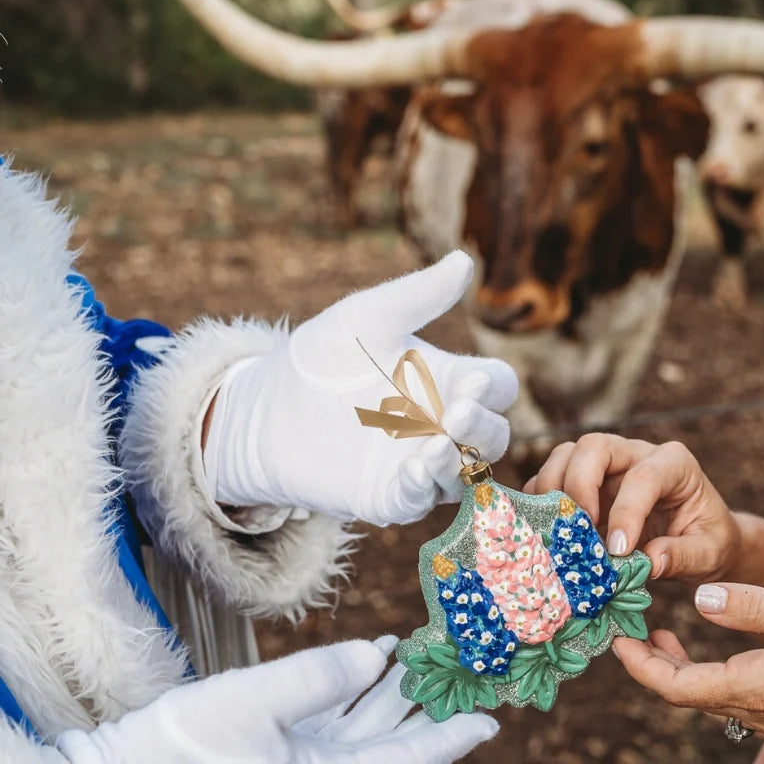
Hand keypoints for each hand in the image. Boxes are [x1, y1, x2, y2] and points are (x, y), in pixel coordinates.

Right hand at [58, 637, 498, 763]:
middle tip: (460, 662)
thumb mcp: (252, 706)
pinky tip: (368, 662)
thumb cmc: (182, 760)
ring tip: (419, 648)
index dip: (452, 735)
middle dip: (428, 702)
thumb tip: (376, 657)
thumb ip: (321, 677)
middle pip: (393, 742)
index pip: (410, 759)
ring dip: (393, 693)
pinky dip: (355, 696)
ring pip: (365, 733)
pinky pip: (332, 730)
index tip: (491, 717)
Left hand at [204, 251, 517, 524]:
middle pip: (494, 435)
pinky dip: (424, 491)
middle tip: (454, 416)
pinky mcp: (389, 495)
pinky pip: (422, 503)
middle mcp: (443, 425)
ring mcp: (419, 464)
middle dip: (483, 428)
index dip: (492, 388)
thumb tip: (463, 261)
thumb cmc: (324, 356)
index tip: (468, 380)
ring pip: (467, 475)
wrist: (266, 405)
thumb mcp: (368, 317)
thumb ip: (417, 295)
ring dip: (460, 464)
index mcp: (448, 380)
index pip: (497, 387)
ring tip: (433, 448)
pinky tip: (411, 472)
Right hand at [527, 434, 740, 582]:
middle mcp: (635, 454)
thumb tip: (651, 561)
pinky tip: (547, 532)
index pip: (643, 476)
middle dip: (580, 485)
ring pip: (566, 456)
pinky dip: (543, 503)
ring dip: (553, 491)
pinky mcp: (585, 484)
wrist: (698, 538)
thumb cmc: (708, 540)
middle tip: (581, 529)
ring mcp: (606, 466)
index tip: (618, 551)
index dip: (626, 511)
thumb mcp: (710, 552)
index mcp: (674, 464)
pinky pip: (552, 479)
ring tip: (559, 531)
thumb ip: (684, 555)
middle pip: (594, 446)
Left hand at [614, 584, 763, 742]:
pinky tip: (704, 641)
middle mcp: (762, 713)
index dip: (639, 665)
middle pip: (686, 694)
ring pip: (707, 696)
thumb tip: (700, 600)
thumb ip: (756, 608)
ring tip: (656, 626)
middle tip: (627, 624)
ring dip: (676, 665)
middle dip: (650, 662)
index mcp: (761, 688)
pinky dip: (704, 670)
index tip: (614, 638)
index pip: (678, 687)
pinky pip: (731, 696)